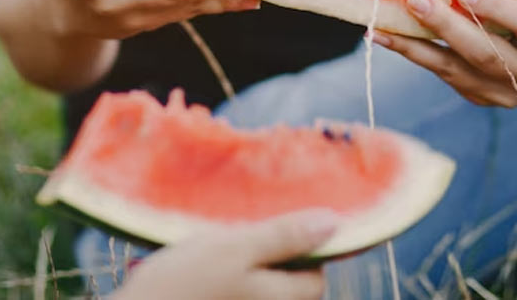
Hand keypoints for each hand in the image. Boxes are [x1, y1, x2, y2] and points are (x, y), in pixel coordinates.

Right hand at [112, 210, 337, 299]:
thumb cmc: (182, 284)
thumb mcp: (235, 248)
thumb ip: (285, 237)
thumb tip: (334, 223)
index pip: (315, 281)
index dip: (303, 252)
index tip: (273, 233)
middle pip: (288, 291)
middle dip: (272, 264)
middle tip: (240, 242)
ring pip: (260, 293)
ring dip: (248, 274)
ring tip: (216, 258)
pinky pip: (239, 298)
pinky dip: (229, 287)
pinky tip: (202, 276)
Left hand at [374, 0, 516, 106]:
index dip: (499, 9)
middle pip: (487, 54)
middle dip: (448, 27)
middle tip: (417, 0)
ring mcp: (505, 94)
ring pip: (456, 70)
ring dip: (416, 45)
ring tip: (384, 24)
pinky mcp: (479, 97)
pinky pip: (442, 74)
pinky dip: (413, 53)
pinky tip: (385, 36)